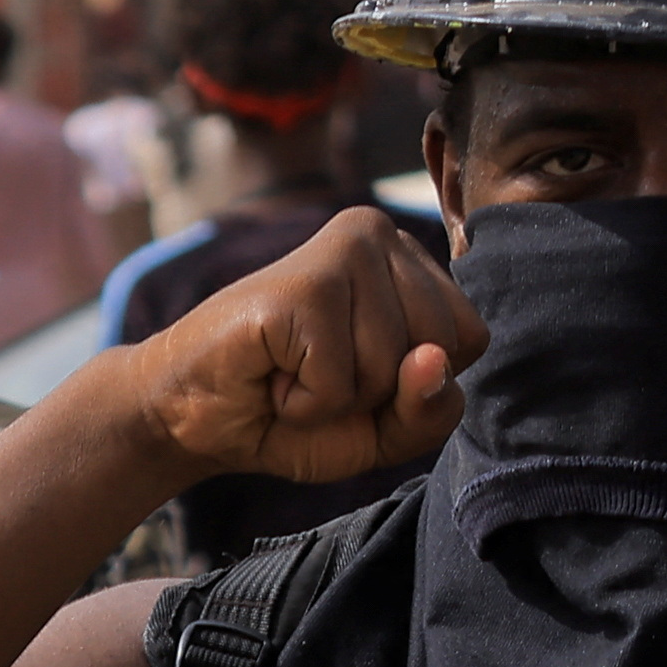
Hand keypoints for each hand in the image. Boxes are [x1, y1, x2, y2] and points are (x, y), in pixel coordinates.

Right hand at [112, 208, 483, 486]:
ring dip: (339, 398)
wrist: (194, 416)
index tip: (360, 371)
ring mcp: (341, 253)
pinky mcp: (301, 286)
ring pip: (392, 367)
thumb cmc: (295, 413)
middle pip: (441, 350)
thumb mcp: (388, 430)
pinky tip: (273, 373)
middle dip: (382, 392)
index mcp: (410, 258)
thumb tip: (431, 359)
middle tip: (319, 372)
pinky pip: (341, 383)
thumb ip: (433, 407)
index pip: (472, 339)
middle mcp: (380, 235)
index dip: (419, 383)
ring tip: (292, 370)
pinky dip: (307, 404)